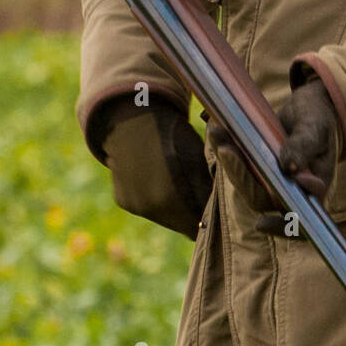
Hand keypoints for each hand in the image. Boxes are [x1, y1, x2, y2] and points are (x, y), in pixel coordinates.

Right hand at [99, 97, 212, 239]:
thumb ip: (207, 189)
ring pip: (164, 218)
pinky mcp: (124, 201)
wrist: (134, 120)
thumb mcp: (198, 159)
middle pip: (181, 224)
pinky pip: (146, 208)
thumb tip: (221, 212)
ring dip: (174, 208)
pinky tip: (159, 180)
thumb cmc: (174, 136)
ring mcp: (135, 205)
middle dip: (192, 215)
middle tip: (200, 195)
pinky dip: (155, 200)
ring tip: (180, 184)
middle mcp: (150, 207)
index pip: (198, 225)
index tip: (215, 208)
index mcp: (171, 197)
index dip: (209, 219)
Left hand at [207, 76, 338, 235]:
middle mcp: (290, 190)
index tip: (262, 223)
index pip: (300, 218)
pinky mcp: (258, 168)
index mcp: (314, 187)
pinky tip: (219, 132)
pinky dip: (228, 151)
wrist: (309, 107)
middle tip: (227, 149)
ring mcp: (272, 181)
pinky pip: (240, 167)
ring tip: (219, 135)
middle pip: (262, 198)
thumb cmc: (319, 118)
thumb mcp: (315, 128)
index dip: (281, 226)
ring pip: (246, 183)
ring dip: (230, 162)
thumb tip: (289, 169)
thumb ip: (304, 147)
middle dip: (242, 176)